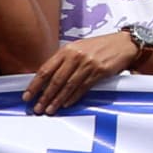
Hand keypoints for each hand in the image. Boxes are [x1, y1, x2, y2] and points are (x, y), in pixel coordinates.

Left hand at [26, 30, 141, 115]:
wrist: (125, 43)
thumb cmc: (101, 46)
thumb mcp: (79, 48)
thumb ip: (65, 61)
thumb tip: (48, 79)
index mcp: (67, 50)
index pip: (45, 69)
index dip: (35, 85)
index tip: (27, 96)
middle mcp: (76, 56)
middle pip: (55, 80)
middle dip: (44, 96)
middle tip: (37, 108)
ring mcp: (88, 64)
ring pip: (68, 86)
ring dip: (57, 100)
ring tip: (49, 110)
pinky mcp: (100, 71)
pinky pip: (83, 87)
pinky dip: (73, 97)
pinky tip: (66, 104)